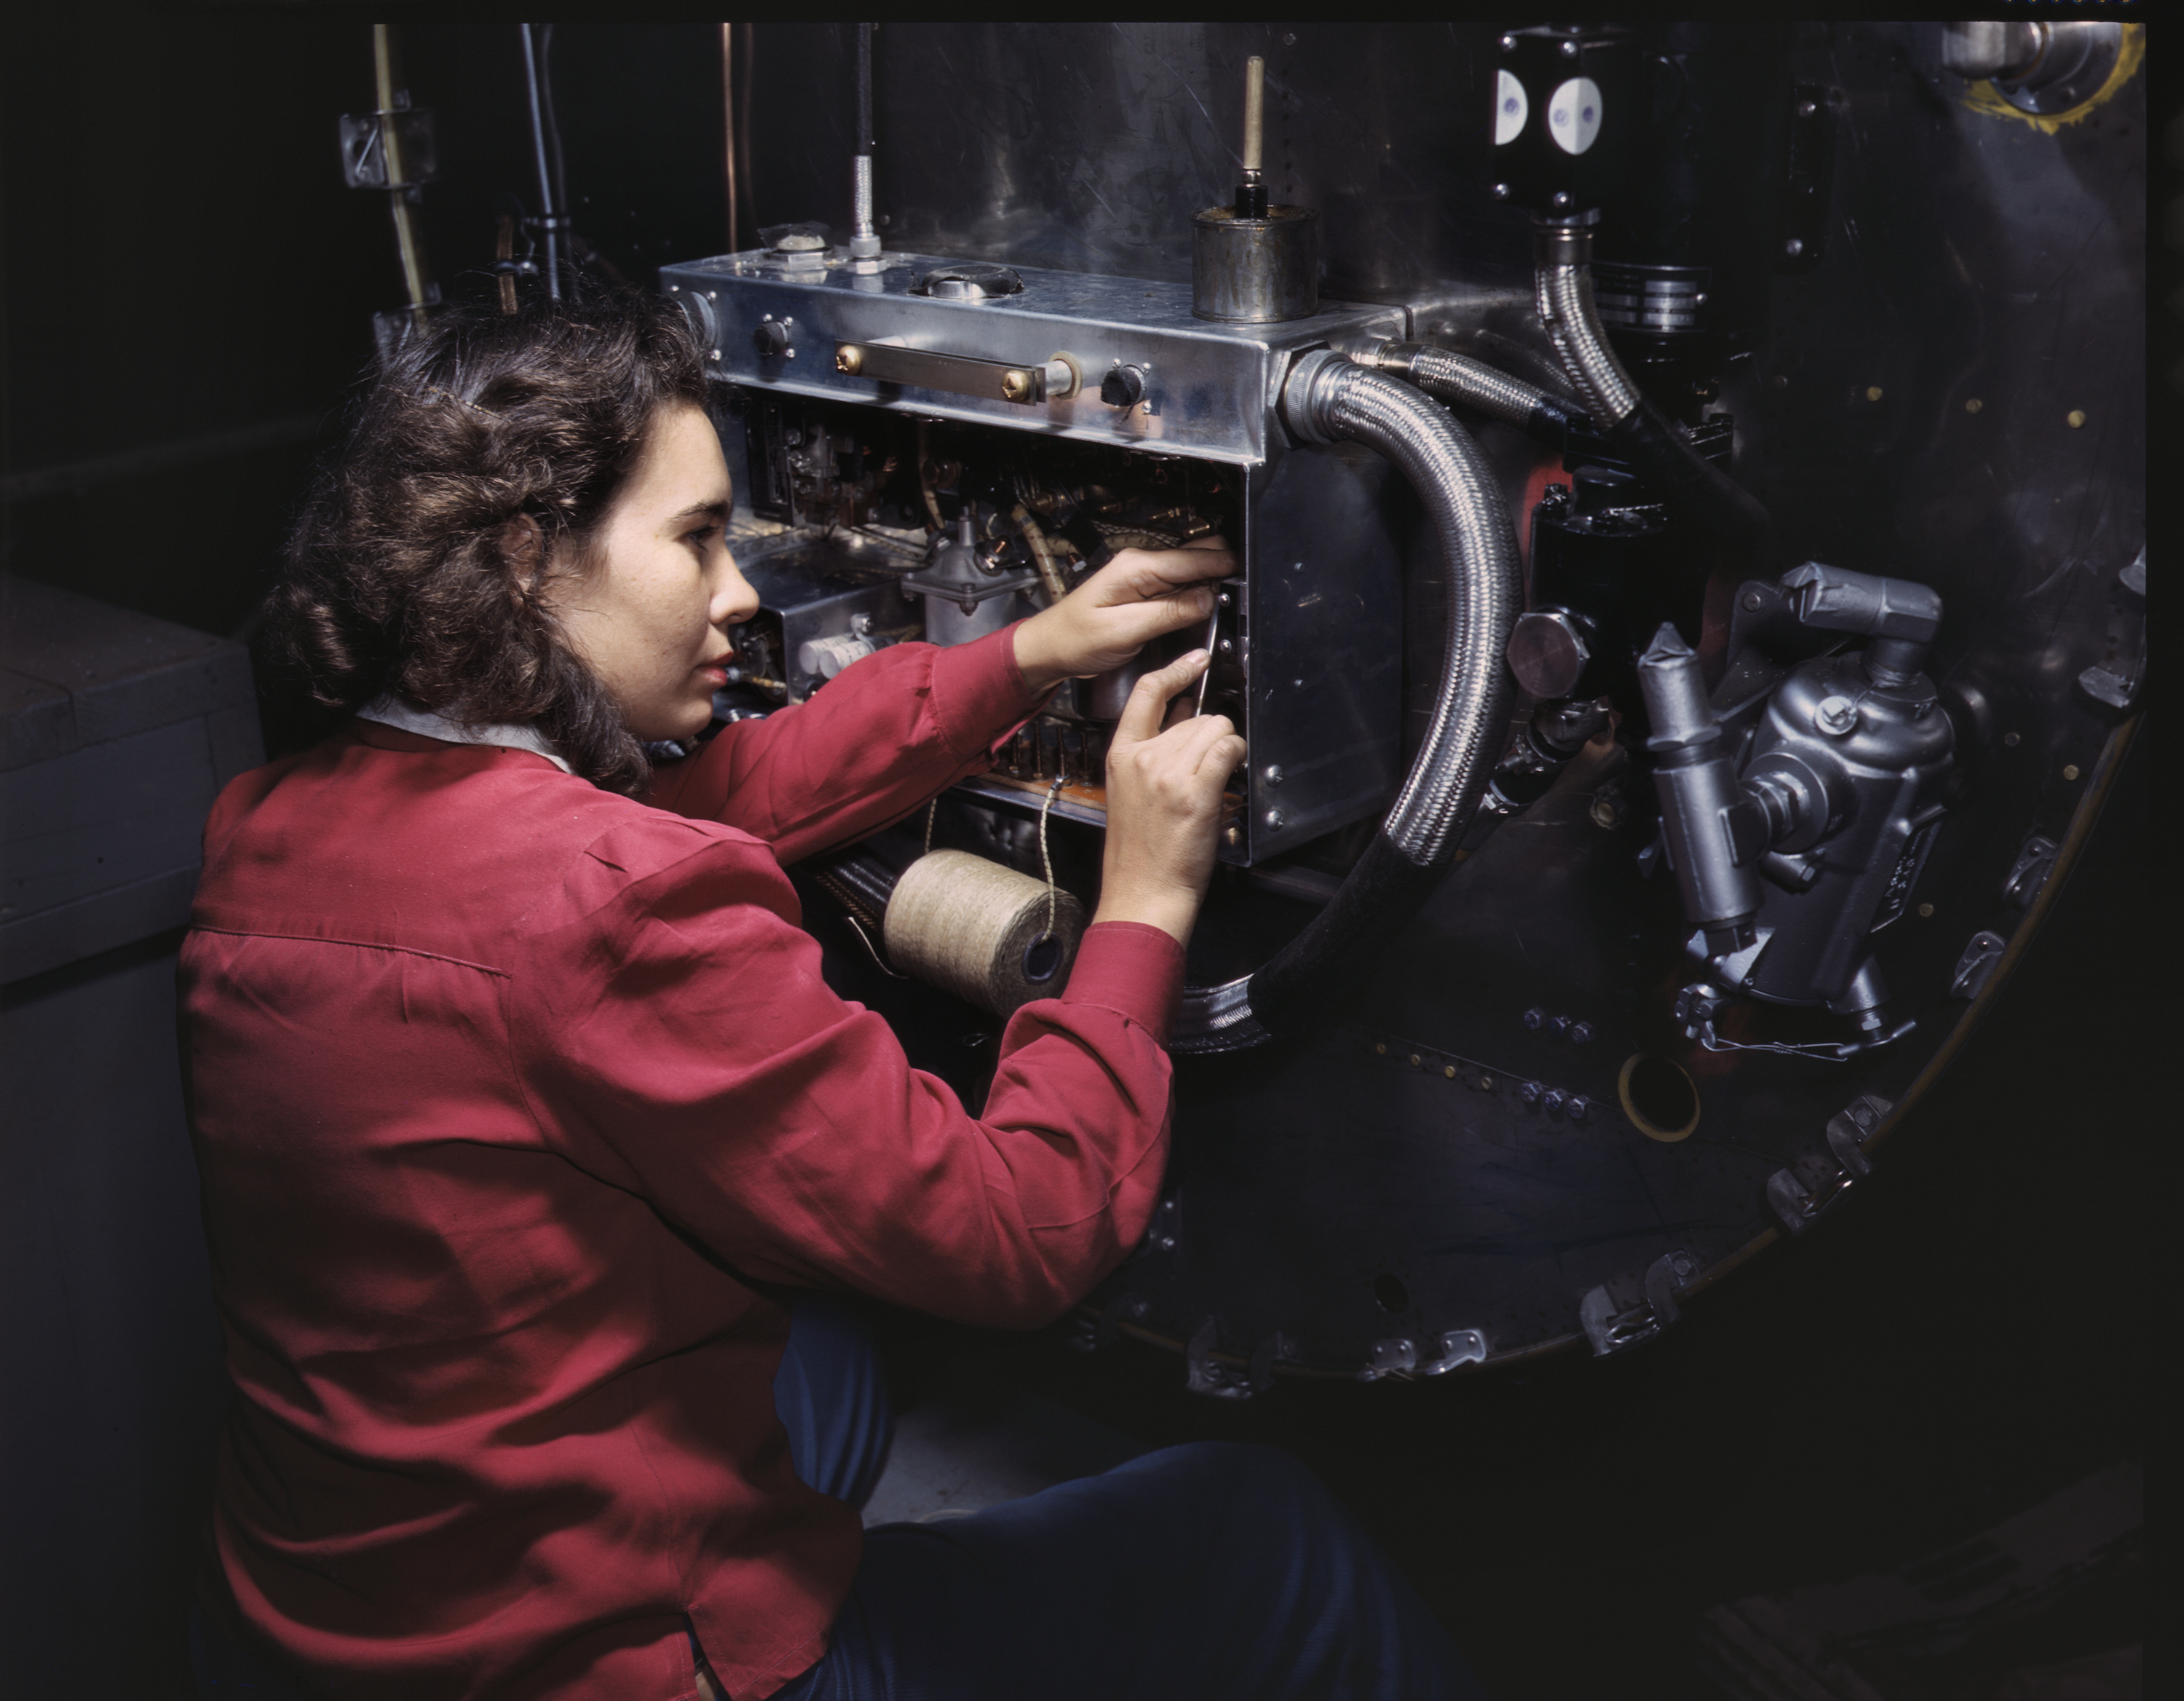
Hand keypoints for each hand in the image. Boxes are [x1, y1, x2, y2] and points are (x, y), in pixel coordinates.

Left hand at [1010, 540, 1235, 694]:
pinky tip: (1201, 610)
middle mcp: (1142, 564)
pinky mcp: (1145, 590)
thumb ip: (1169, 613)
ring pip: (1192, 571)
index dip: (1224, 568)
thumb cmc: (1076, 639)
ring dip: (1209, 586)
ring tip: (1222, 607)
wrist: (1051, 648)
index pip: (1193, 558)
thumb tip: (1207, 600)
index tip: (1246, 581)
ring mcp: (1144, 576)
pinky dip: (1195, 595)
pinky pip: (1180, 586)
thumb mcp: (1125, 630)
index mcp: (1137, 567)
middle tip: (1238, 599)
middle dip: (1221, 574)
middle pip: (1198, 556)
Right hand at [1094, 650, 1246, 945]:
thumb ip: (1150, 754)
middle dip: (1209, 735)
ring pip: (1215, 728)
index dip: (1176, 670)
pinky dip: (1236, 755)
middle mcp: (1142, 758)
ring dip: (1225, 747)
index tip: (1196, 659)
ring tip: (1215, 779)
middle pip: (1194, 715)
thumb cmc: (1139, 854)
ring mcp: (1168, 773)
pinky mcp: (1194, 791)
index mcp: (1120, 755)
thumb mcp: (1129, 793)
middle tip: (1207, 768)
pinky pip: (1227, 748)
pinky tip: (1229, 775)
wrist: (1142, 893)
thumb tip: (1181, 716)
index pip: (1146, 693)